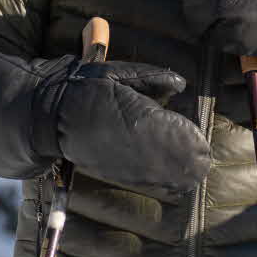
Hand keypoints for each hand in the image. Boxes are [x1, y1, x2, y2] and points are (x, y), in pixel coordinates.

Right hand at [33, 58, 209, 200]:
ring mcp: (126, 163)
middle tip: (204, 159)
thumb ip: (154, 78)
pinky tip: (177, 181)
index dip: (192, 141)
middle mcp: (136, 145)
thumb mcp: (120, 74)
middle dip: (192, 161)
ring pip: (164, 177)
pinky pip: (147, 183)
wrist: (53, 116)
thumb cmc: (89, 89)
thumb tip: (181, 84)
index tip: (202, 141)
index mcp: (140, 117)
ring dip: (182, 175)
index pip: (178, 135)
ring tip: (195, 171)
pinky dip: (165, 182)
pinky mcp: (116, 174)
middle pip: (176, 162)